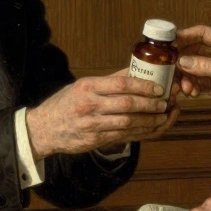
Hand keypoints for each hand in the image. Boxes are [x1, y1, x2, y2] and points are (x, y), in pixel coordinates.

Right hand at [26, 73, 177, 159]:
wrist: (45, 128)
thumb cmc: (66, 103)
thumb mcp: (83, 85)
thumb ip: (110, 79)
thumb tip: (135, 70)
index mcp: (88, 87)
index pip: (121, 84)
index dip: (143, 86)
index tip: (158, 87)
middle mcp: (89, 105)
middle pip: (127, 104)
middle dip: (150, 104)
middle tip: (165, 102)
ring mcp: (92, 125)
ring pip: (128, 123)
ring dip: (149, 120)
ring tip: (163, 115)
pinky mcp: (94, 141)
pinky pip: (123, 136)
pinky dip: (140, 132)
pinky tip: (151, 127)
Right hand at [175, 25, 210, 140]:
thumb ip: (205, 65)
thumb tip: (182, 61)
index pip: (202, 33)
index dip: (185, 36)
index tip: (169, 42)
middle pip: (194, 51)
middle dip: (182, 60)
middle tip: (170, 68)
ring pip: (194, 68)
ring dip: (186, 77)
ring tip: (185, 88)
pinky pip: (198, 82)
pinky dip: (192, 86)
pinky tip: (192, 93)